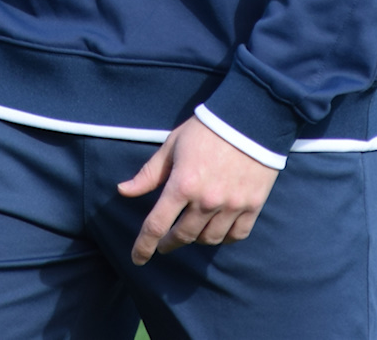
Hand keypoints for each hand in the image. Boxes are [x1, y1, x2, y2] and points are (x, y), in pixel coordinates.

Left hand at [116, 117, 278, 265]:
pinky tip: (216, 231)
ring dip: (195, 239)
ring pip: (209, 239)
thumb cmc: (206, 129)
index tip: (138, 258)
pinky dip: (223, 237)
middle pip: (183, 236)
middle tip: (164, 243)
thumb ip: (149, 174)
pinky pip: (236, 235)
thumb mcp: (172, 146)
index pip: (157, 225)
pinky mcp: (252, 206)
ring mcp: (231, 205)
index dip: (144, 246)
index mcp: (182, 184)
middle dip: (168, 243)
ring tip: (191, 231)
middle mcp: (206, 200)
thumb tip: (123, 191)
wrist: (250, 118)